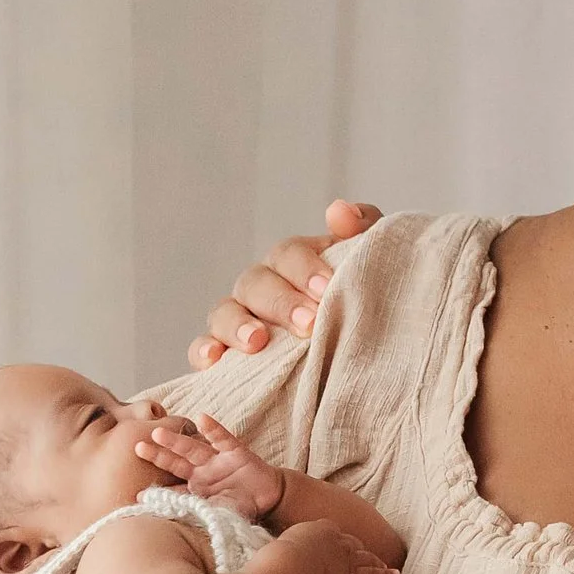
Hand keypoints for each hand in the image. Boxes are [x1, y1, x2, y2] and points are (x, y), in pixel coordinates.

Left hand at [139, 413, 284, 518]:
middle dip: (158, 455)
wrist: (269, 499)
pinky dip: (213, 429)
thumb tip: (175, 519)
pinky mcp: (236, 452)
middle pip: (176, 462)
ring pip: (194, 448)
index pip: (173, 489)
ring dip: (176, 441)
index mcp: (195, 489)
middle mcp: (202, 472)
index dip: (157, 492)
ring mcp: (218, 460)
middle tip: (137, 447)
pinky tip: (201, 418)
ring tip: (158, 432)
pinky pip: (223, 439)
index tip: (138, 496)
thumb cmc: (242, 507)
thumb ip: (200, 513)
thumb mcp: (219, 514)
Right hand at [189, 199, 381, 367]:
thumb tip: (338, 212)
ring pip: (224, 312)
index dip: (304, 269)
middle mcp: (261, 286)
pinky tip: (214, 361)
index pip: (288, 254)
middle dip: (281, 303)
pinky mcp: (225, 353)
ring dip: (238, 326)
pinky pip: (203, 348)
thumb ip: (364, 229)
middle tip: (309, 325)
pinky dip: (204, 352)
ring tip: (258, 342)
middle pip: (256, 283)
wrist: (366, 350)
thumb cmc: (362, 296)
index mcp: (293, 262)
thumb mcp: (369, 261)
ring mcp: (238, 317)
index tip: (327, 289)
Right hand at [275, 519, 399, 573]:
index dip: (335, 540)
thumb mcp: (274, 543)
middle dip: (357, 548)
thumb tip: (264, 551)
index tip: (334, 544)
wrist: (289, 568)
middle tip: (362, 552)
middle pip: (351, 543)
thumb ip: (278, 544)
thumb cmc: (275, 558)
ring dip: (373, 559)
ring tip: (381, 562)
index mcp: (319, 527)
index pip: (332, 532)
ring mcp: (346, 556)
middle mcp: (336, 539)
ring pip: (364, 557)